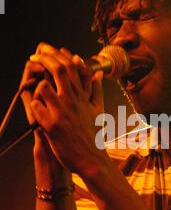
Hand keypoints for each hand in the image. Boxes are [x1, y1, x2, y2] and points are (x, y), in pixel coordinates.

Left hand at [23, 42, 104, 174]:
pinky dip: (34, 105)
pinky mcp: (52, 126)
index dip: (60, 54)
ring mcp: (62, 113)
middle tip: (34, 55)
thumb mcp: (98, 110)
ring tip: (36, 88)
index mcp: (83, 96)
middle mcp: (73, 101)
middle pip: (58, 70)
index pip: (72, 66)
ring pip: (44, 87)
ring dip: (38, 85)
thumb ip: (96, 90)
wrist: (91, 159)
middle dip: (44, 58)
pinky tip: (36, 109)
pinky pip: (36, 108)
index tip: (50, 50)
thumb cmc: (93, 135)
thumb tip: (97, 73)